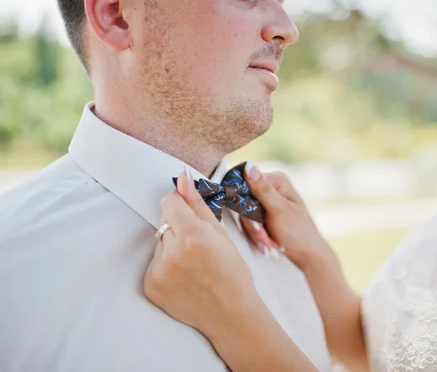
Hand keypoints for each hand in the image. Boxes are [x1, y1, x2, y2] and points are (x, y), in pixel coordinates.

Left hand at [143, 170, 260, 341]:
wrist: (230, 314)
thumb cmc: (232, 272)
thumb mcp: (220, 234)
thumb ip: (197, 203)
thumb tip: (182, 177)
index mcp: (194, 236)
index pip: (169, 202)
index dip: (180, 204)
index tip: (190, 212)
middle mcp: (173, 253)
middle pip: (164, 221)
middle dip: (179, 226)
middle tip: (198, 245)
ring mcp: (159, 271)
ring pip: (159, 242)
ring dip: (172, 246)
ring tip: (193, 263)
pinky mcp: (150, 285)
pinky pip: (153, 262)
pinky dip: (166, 265)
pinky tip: (184, 276)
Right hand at [241, 163, 329, 270]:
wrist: (306, 253)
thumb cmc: (298, 230)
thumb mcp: (279, 209)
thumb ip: (262, 189)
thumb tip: (248, 166)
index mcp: (276, 180)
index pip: (245, 184)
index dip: (245, 205)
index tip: (256, 224)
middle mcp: (270, 188)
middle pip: (244, 203)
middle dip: (254, 225)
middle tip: (266, 237)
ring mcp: (266, 202)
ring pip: (246, 217)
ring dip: (257, 234)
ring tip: (271, 243)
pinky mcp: (263, 215)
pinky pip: (250, 224)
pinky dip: (259, 236)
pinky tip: (270, 243)